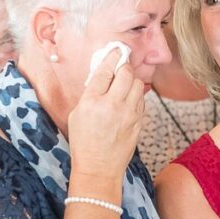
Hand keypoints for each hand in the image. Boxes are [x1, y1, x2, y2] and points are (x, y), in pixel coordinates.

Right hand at [67, 48, 145, 182]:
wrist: (99, 168)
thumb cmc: (84, 142)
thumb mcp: (77, 115)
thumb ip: (90, 94)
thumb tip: (102, 76)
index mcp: (92, 101)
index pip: (105, 70)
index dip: (111, 56)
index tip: (115, 50)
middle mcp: (112, 105)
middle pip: (126, 72)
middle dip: (124, 66)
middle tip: (121, 65)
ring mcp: (128, 114)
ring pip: (138, 84)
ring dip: (131, 80)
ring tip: (124, 84)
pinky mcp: (138, 122)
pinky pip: (142, 99)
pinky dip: (136, 95)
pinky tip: (128, 99)